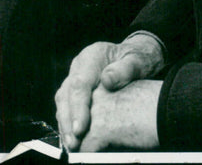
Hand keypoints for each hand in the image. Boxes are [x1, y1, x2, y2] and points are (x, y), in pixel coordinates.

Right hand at [55, 34, 164, 151]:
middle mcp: (80, 66)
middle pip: (67, 93)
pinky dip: (68, 123)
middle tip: (74, 143)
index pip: (80, 82)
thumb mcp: (138, 61)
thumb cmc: (138, 59)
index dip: (78, 107)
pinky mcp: (76, 90)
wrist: (137, 57)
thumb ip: (125, 69)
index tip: (80, 128)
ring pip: (63, 101)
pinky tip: (74, 138)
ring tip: (72, 145)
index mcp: (93, 56)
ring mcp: (76, 77)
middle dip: (68, 120)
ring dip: (65, 124)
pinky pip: (67, 107)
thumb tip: (107, 80)